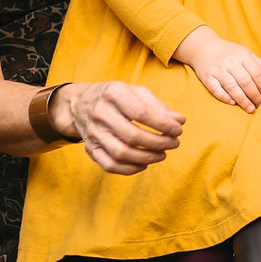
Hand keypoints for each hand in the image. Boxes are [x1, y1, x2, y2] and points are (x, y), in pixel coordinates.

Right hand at [54, 81, 184, 174]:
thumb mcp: (136, 92)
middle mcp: (100, 113)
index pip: (142, 113)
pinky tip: (145, 163)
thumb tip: (180, 121)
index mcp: (113, 93)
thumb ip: (159, 106)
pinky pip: (110, 165)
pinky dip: (131, 169)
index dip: (164, 125)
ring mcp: (93, 133)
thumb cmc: (116, 97)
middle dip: (159, 143)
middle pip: (133, 136)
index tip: (178, 130)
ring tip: (162, 154)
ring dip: (147, 157)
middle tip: (174, 143)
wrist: (81, 104)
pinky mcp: (90, 149)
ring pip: (122, 153)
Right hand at [173, 26, 260, 111]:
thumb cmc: (229, 53)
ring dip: (243, 100)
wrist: (204, 47)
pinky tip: (232, 103)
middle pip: (245, 82)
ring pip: (232, 87)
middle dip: (255, 95)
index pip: (256, 73)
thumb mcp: (245, 53)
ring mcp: (218, 70)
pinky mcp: (207, 77)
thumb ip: (259, 64)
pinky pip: (215, 89)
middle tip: (259, 104)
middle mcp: (230, 62)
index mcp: (242, 56)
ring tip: (250, 109)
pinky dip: (224, 97)